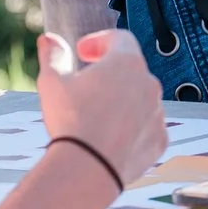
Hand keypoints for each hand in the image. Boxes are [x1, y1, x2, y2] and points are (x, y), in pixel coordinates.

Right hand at [35, 30, 165, 191]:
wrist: (88, 170)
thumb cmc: (71, 122)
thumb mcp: (52, 83)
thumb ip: (53, 56)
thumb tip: (49, 40)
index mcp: (126, 63)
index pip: (119, 39)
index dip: (99, 41)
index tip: (82, 52)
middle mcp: (149, 84)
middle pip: (132, 69)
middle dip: (110, 72)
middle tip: (86, 84)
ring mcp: (157, 113)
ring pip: (141, 99)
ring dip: (122, 100)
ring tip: (95, 115)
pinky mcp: (159, 140)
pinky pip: (146, 127)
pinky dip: (132, 127)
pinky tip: (110, 137)